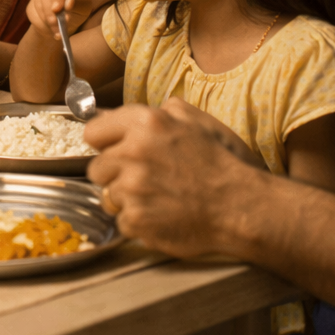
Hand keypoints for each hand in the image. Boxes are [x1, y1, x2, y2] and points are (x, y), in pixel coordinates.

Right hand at [24, 0, 92, 39]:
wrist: (65, 20)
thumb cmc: (78, 10)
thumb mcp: (83, 8)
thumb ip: (78, 3)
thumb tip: (69, 2)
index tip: (57, 9)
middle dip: (49, 10)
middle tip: (54, 24)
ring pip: (38, 3)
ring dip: (46, 19)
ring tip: (57, 32)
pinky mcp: (32, 2)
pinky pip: (33, 12)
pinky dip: (41, 22)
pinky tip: (50, 29)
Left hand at [83, 100, 265, 257]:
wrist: (241, 206)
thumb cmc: (222, 163)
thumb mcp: (197, 121)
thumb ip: (164, 111)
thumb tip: (139, 111)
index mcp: (146, 123)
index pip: (93, 132)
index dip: (105, 144)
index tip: (114, 151)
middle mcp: (133, 152)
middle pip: (96, 168)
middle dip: (115, 175)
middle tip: (142, 179)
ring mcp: (132, 188)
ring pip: (107, 197)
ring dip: (126, 200)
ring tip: (157, 198)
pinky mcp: (136, 219)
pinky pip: (122, 221)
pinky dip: (139, 222)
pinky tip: (162, 215)